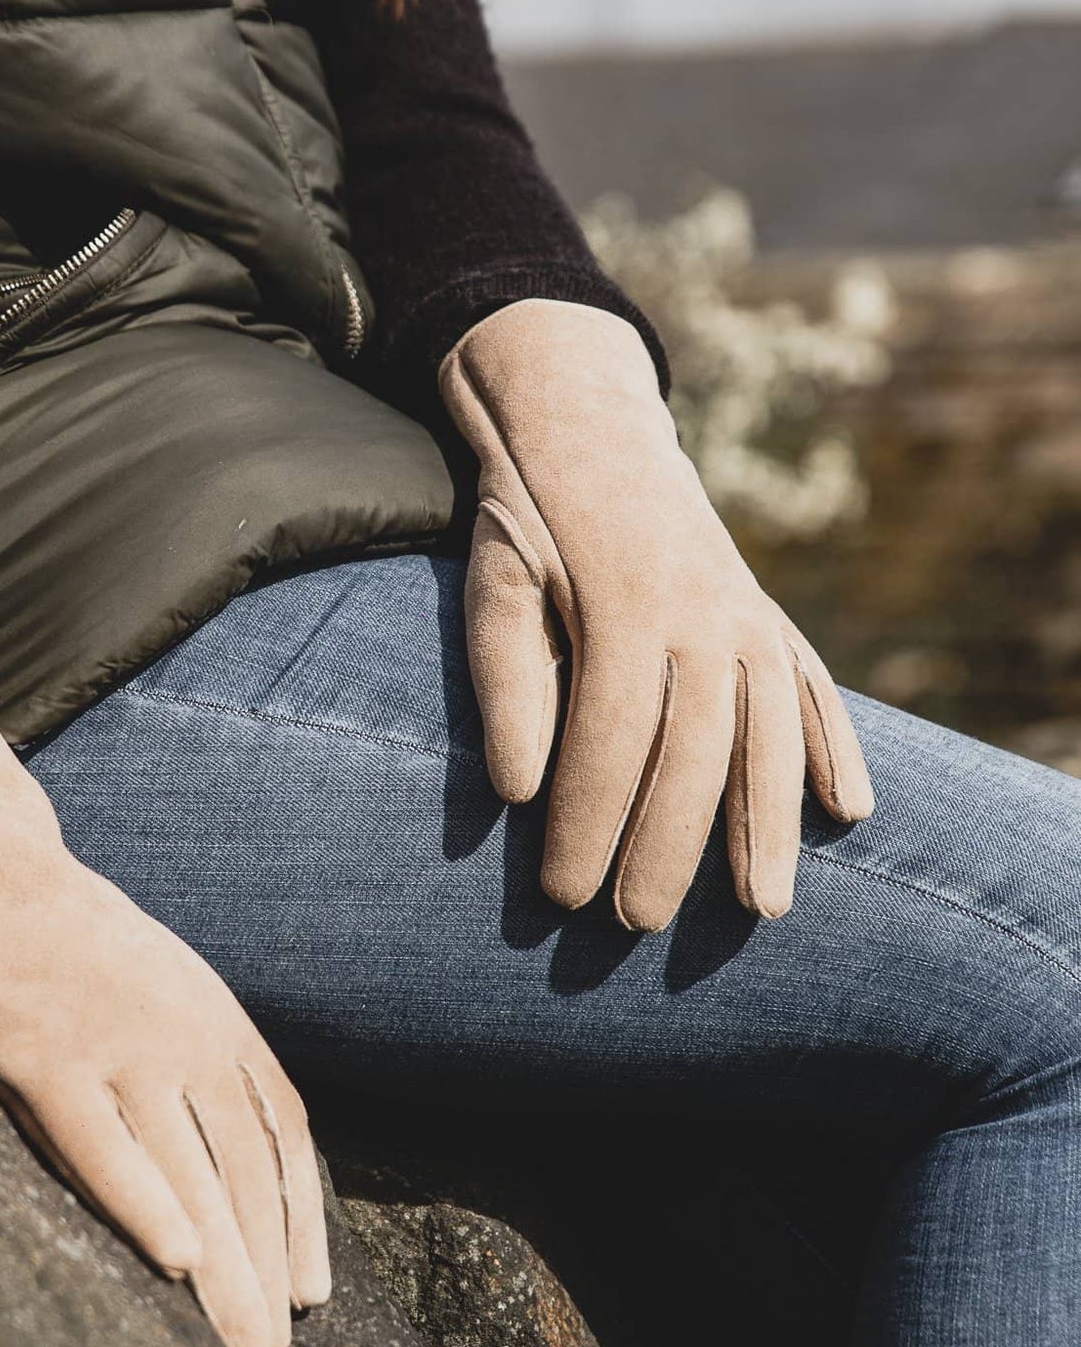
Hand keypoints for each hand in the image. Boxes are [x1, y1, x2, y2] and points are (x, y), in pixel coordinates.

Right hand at [0, 677, 328, 1346]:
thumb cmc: (54, 932)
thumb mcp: (152, 979)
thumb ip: (189, 1050)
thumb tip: (220, 1139)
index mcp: (211, 1014)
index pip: (280, 1127)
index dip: (303, 1212)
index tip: (314, 1286)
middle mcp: (181, 1031)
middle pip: (244, 1161)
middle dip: (270, 1259)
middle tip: (277, 1346)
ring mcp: (114, 1043)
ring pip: (188, 1166)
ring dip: (225, 1260)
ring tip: (244, 1340)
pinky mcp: (39, 1057)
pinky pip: (100, 1141)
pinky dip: (143, 1200)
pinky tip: (174, 1261)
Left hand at [440, 300, 872, 932]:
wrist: (587, 420)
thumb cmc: (527, 518)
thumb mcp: (495, 583)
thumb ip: (508, 682)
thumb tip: (516, 792)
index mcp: (625, 610)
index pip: (611, 744)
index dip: (588, 824)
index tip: (564, 895)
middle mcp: (702, 617)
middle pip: (694, 757)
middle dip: (667, 849)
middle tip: (636, 926)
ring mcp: (746, 613)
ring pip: (769, 736)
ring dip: (768, 826)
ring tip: (763, 910)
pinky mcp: (765, 613)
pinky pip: (811, 689)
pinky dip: (835, 749)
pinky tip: (852, 812)